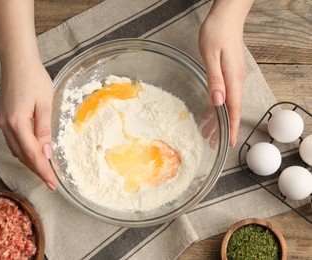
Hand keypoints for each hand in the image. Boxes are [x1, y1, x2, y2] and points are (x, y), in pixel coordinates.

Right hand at [0, 58, 56, 189]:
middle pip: (22, 156)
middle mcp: (6, 126)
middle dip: (37, 170)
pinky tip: (33, 153)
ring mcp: (2, 122)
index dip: (43, 171)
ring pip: (16, 151)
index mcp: (17, 123)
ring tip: (44, 170)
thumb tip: (46, 154)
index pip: (32, 155)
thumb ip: (44, 130)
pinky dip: (24, 151)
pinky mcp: (4, 118)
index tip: (53, 184)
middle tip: (51, 181)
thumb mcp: (44, 104)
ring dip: (30, 162)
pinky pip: (13, 142)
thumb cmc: (34, 78)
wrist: (17, 61)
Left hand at [199, 0, 253, 147]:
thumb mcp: (211, 56)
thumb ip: (215, 80)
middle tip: (213, 142)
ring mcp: (233, 76)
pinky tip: (210, 112)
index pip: (233, 108)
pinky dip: (216, 106)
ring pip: (227, 103)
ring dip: (218, 119)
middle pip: (230, 109)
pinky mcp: (229, 73)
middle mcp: (236, 80)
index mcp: (233, 78)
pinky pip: (224, 94)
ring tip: (208, 132)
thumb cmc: (217, 32)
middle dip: (223, 128)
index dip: (231, 127)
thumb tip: (218, 101)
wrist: (226, 16)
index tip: (229, 143)